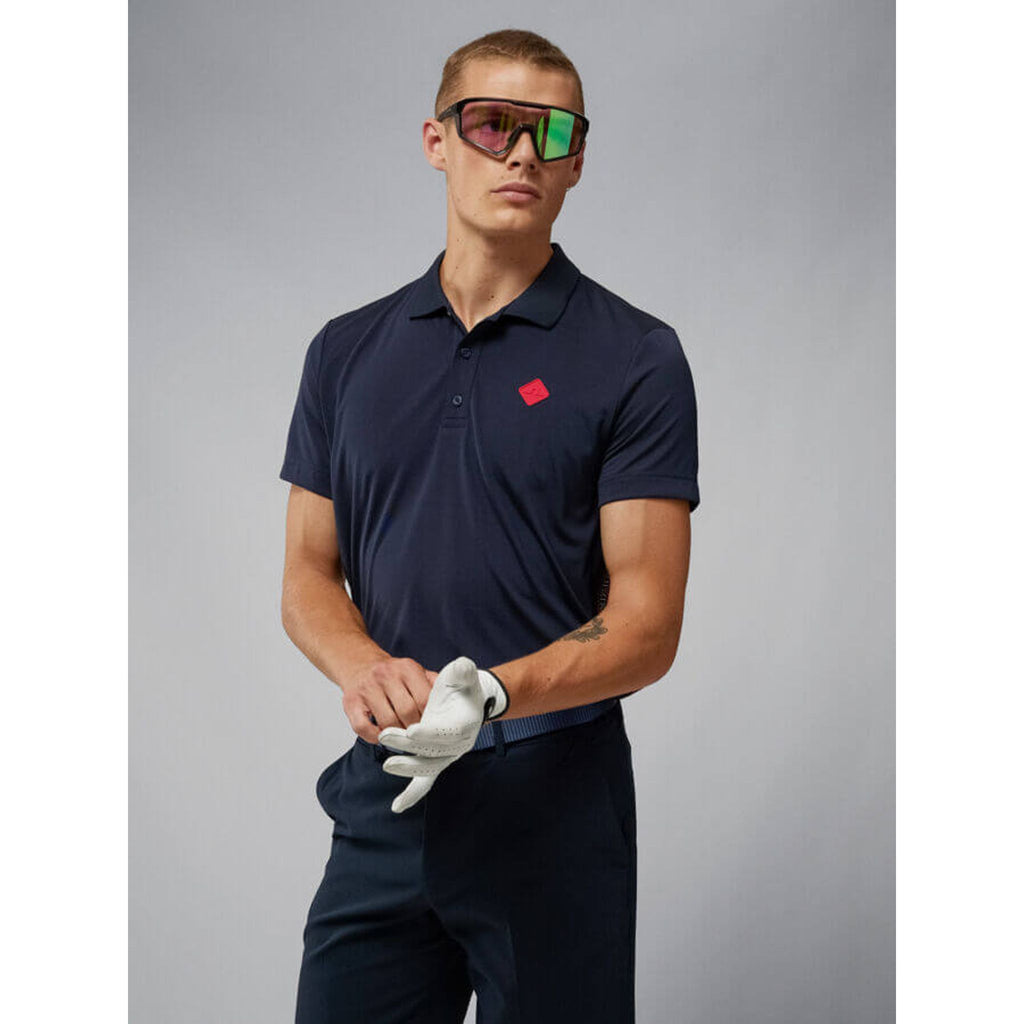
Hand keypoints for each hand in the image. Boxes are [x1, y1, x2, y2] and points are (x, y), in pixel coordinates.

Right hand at [340, 655, 437, 742]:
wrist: (359, 663)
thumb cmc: (392, 674)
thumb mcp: (415, 672)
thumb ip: (434, 684)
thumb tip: (452, 701)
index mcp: (407, 668)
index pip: (424, 699)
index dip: (429, 718)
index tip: (432, 728)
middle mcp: (386, 675)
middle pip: (407, 712)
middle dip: (414, 729)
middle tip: (418, 737)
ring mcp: (367, 688)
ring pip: (387, 722)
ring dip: (396, 735)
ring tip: (402, 738)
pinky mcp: (350, 702)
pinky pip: (362, 727)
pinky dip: (374, 737)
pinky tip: (381, 736)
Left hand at [378, 656, 508, 812]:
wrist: (466, 701)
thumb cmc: (462, 687)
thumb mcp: (463, 674)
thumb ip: (463, 671)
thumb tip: (461, 666)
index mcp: (465, 724)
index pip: (447, 732)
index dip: (431, 732)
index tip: (412, 730)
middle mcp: (459, 745)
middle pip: (433, 750)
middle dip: (408, 746)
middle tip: (386, 736)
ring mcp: (447, 755)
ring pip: (427, 768)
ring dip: (407, 768)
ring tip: (387, 764)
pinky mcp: (436, 761)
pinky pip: (425, 782)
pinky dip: (412, 794)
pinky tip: (397, 807)